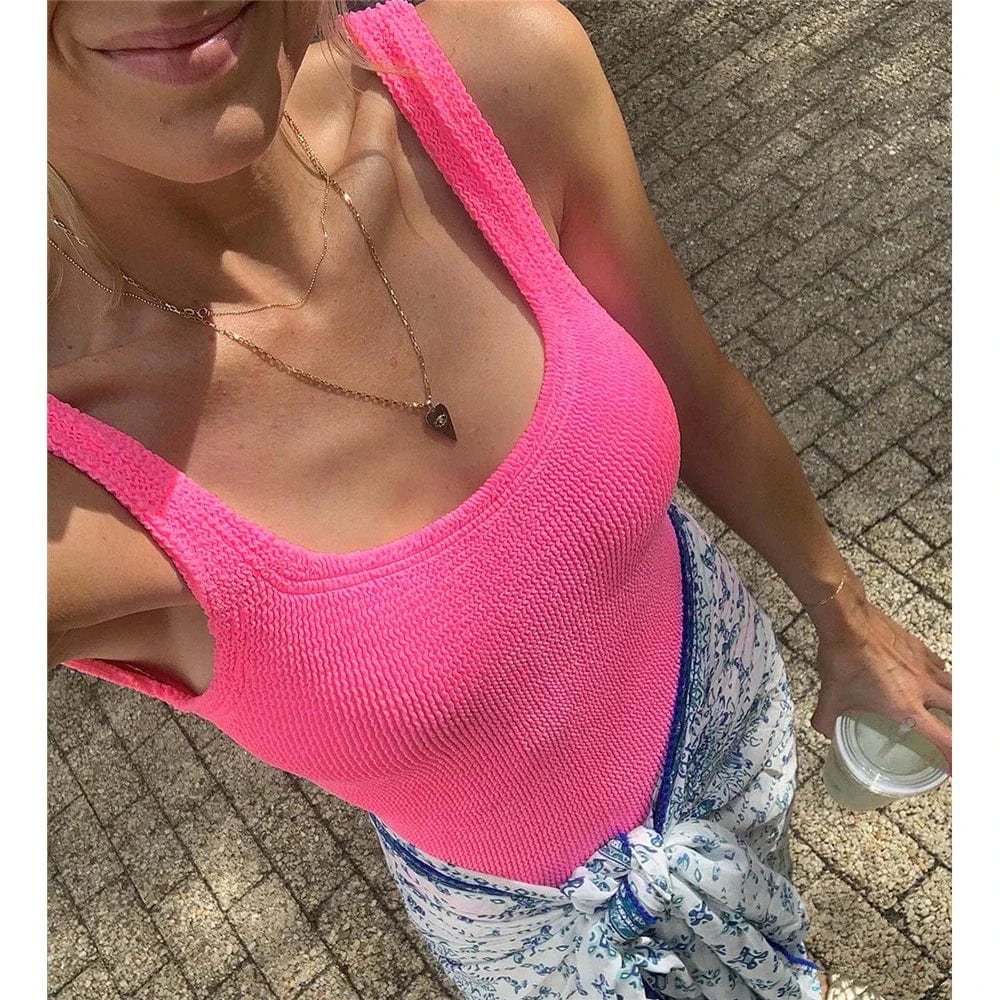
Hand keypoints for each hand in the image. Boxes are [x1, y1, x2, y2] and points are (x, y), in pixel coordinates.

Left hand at [806, 574, 951, 771]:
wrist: (846, 620)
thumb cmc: (842, 659)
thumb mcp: (830, 697)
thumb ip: (826, 721)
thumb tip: (824, 731)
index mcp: (906, 707)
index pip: (943, 740)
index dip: (955, 759)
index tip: (956, 769)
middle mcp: (923, 688)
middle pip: (958, 712)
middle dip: (960, 729)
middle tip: (953, 738)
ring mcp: (924, 666)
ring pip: (953, 688)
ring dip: (953, 702)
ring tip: (946, 710)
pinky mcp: (919, 648)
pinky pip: (939, 666)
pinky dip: (938, 676)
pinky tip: (927, 678)